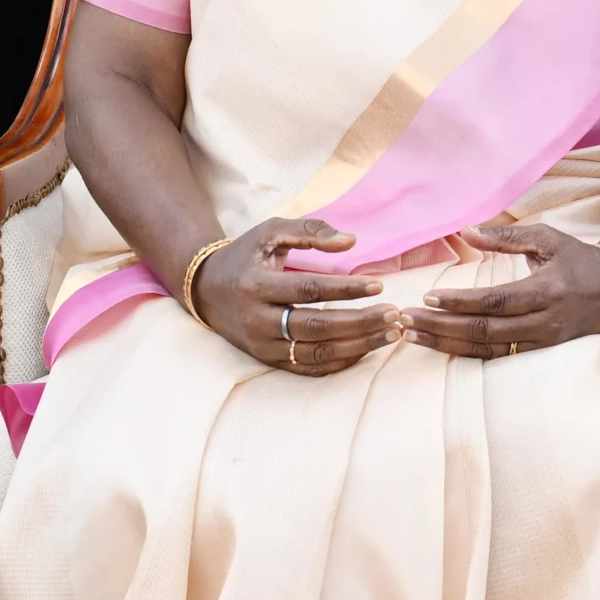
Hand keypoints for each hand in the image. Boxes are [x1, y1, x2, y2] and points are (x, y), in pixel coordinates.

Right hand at [189, 218, 395, 370]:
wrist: (205, 290)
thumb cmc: (245, 256)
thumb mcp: (269, 232)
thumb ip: (309, 231)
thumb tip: (352, 240)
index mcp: (257, 285)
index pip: (308, 290)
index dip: (345, 289)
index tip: (378, 285)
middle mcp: (258, 319)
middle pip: (316, 327)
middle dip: (360, 322)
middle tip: (394, 314)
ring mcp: (263, 345)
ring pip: (316, 353)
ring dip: (358, 346)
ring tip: (391, 334)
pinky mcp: (268, 360)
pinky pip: (309, 368)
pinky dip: (341, 362)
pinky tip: (368, 348)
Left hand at [402, 224, 599, 357]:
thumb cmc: (577, 259)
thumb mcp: (546, 238)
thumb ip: (505, 236)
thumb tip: (465, 232)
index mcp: (546, 290)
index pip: (495, 301)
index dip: (459, 302)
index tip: (427, 297)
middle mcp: (544, 321)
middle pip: (484, 330)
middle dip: (441, 326)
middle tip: (405, 320)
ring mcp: (543, 342)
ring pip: (487, 350)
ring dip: (446, 344)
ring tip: (413, 337)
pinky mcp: (540, 353)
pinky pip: (498, 358)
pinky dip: (466, 354)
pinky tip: (441, 347)